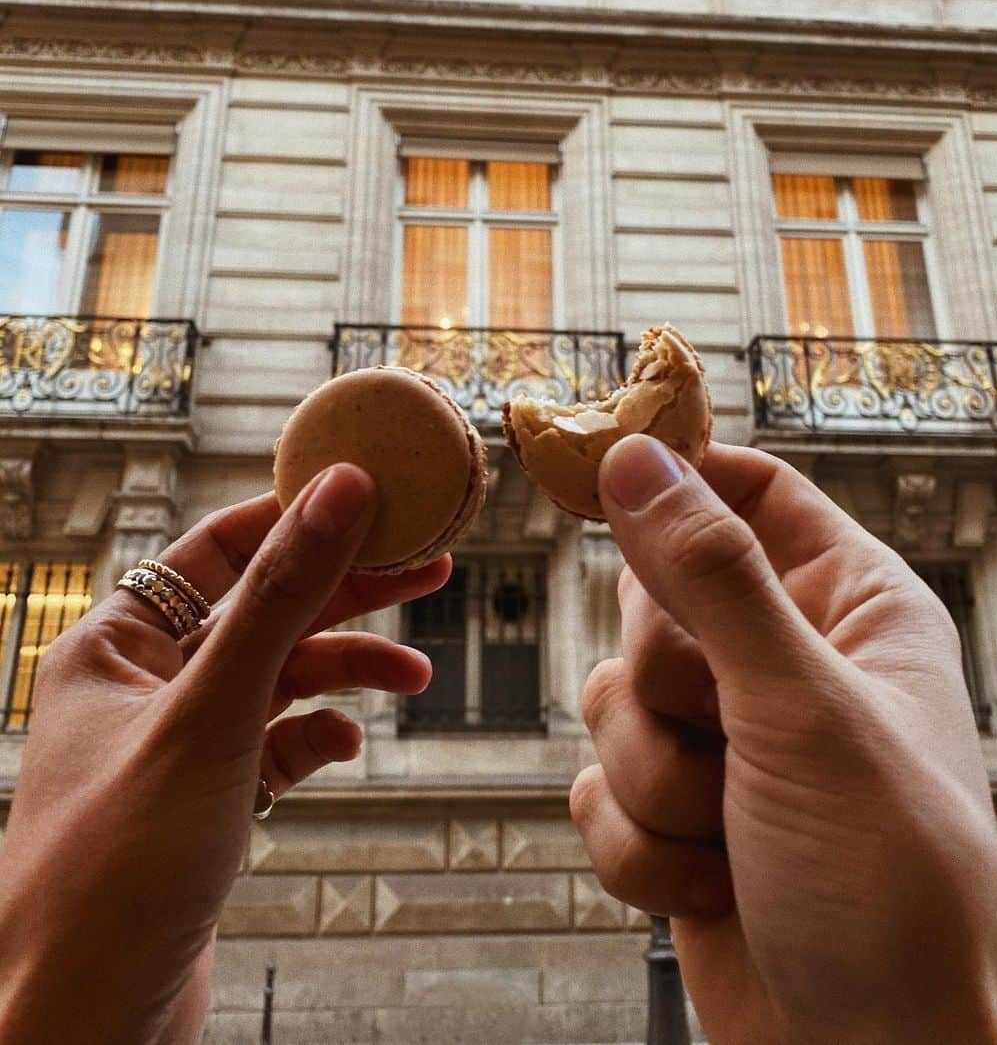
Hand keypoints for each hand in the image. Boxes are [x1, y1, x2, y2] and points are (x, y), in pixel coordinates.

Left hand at [0, 464, 447, 1044]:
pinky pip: (276, 742)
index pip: (217, 546)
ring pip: (278, 675)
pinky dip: (318, 736)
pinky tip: (346, 748)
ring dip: (347, 669)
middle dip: (346, 590)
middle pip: (262, 606)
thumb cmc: (112, 869)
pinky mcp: (206, 801)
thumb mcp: (211, 711)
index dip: (297, 515)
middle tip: (429, 566)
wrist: (83, 1023)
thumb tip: (340, 491)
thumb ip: (280, 597)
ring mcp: (177, 744)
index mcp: (116, 642)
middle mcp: (143, 684)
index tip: (374, 498)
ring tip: (415, 672)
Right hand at [570, 437, 996, 1044]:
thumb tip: (637, 459)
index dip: (675, 481)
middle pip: (652, 599)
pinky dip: (639, 848)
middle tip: (722, 728)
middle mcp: (781, 664)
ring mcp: (724, 744)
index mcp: (846, 606)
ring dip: (653, 782)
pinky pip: (594, 792)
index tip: (599, 478)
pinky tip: (712, 887)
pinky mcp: (675, 819)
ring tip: (731, 833)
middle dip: (663, 685)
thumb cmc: (894, 885)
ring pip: (610, 702)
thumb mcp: (803, 711)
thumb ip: (712, 577)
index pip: (747, 491)